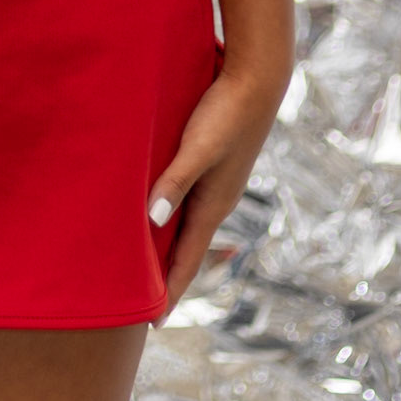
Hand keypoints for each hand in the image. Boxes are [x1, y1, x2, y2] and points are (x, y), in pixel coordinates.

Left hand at [147, 61, 287, 321]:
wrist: (258, 80)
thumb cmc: (225, 114)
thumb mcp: (196, 149)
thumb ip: (174, 182)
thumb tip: (151, 222)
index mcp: (213, 204)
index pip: (188, 259)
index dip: (169, 290)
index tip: (152, 321)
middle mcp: (217, 200)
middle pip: (187, 248)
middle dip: (167, 276)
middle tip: (143, 303)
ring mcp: (218, 183)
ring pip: (188, 225)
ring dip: (169, 246)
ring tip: (147, 265)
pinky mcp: (216, 164)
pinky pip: (190, 202)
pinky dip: (173, 217)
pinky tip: (160, 210)